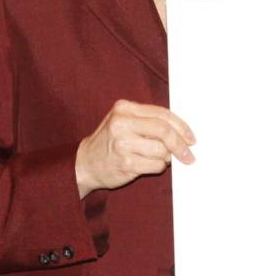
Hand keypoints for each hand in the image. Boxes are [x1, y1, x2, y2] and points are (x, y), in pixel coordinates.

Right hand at [76, 99, 195, 195]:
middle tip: (188, 154)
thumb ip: (147, 120)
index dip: (181, 127)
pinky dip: (158, 167)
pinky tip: (147, 165)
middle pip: (164, 131)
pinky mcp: (126, 163)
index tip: (191, 138)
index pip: (162, 114)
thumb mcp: (123, 122)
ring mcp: (123, 144)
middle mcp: (122, 124)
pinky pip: (156, 165)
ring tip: (156, 158)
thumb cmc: (109, 142)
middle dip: (180, 144)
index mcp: (124, 108)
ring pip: (162, 150)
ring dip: (166, 157)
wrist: (84, 164)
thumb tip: (181, 130)